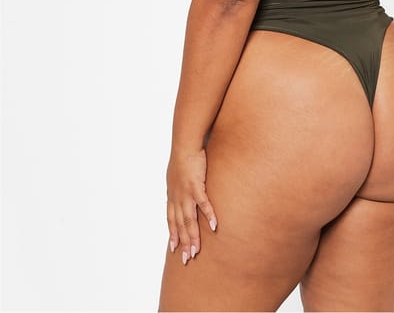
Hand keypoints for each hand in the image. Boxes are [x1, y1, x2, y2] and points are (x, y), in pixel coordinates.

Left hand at [166, 148, 217, 264]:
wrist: (185, 144)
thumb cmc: (183, 156)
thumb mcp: (177, 173)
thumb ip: (179, 184)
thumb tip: (183, 187)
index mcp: (173, 195)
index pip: (171, 220)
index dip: (173, 234)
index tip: (174, 248)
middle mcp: (177, 197)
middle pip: (179, 225)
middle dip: (183, 242)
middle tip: (187, 258)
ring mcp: (186, 193)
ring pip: (189, 220)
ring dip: (193, 236)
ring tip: (196, 250)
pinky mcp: (196, 185)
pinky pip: (203, 204)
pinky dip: (208, 216)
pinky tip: (213, 226)